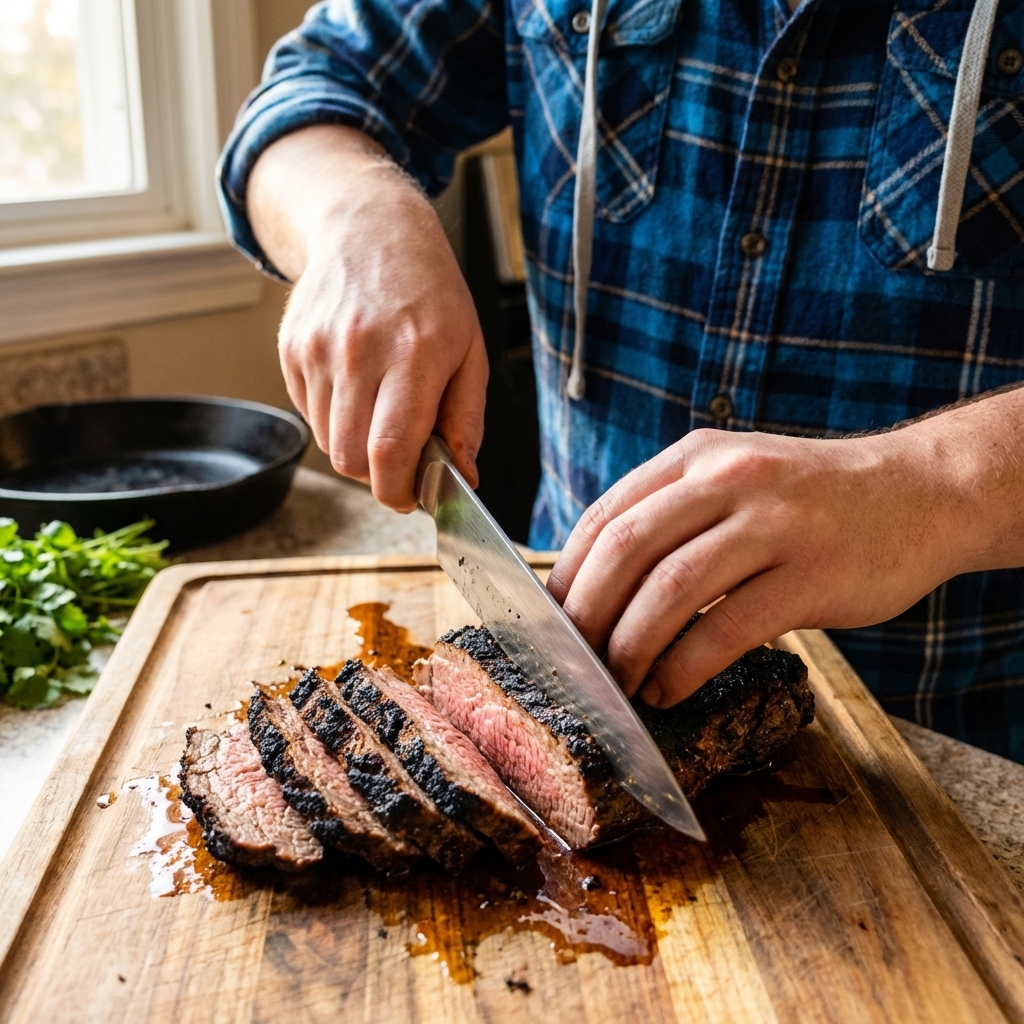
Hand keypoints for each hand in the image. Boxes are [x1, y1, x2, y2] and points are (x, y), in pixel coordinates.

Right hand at [249, 125, 487, 510]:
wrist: (370, 230)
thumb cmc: (430, 293)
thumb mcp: (469, 351)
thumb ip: (466, 420)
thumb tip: (463, 478)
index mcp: (413, 354)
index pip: (391, 449)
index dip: (397, 490)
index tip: (410, 498)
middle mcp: (359, 352)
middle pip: (350, 458)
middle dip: (377, 475)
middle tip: (401, 459)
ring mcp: (317, 350)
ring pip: (327, 441)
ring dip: (355, 445)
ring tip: (380, 407)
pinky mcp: (291, 350)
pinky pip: (309, 413)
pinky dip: (334, 417)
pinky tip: (356, 384)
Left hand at [546, 426, 974, 707]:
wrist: (919, 493)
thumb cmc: (811, 500)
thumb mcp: (735, 476)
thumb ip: (673, 514)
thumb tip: (596, 585)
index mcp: (696, 456)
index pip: (607, 514)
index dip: (567, 574)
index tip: (548, 622)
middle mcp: (728, 478)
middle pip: (626, 548)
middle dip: (587, 614)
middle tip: (573, 661)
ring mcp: (772, 523)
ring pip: (671, 590)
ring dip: (630, 647)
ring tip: (616, 684)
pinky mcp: (811, 575)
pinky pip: (728, 628)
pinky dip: (685, 666)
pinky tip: (668, 690)